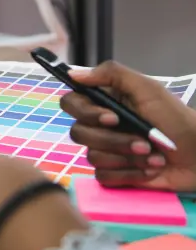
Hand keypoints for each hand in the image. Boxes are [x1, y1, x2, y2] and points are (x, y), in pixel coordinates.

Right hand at [62, 61, 195, 190]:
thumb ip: (111, 73)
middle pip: (79, 133)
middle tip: (144, 142)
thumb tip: (73, 73)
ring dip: (127, 158)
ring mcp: (107, 151)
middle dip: (114, 140)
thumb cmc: (177, 119)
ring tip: (153, 156)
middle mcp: (101, 126)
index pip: (71, 103)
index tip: (112, 118)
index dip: (86, 112)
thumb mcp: (148, 89)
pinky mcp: (115, 173)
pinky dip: (130, 174)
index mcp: (104, 103)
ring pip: (92, 156)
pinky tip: (150, 170)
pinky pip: (104, 176)